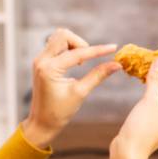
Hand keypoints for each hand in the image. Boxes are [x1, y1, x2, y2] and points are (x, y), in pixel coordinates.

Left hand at [23, 28, 119, 148]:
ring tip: (81, 61)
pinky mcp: (41, 62)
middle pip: (63, 35)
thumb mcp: (81, 92)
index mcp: (50, 69)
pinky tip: (74, 62)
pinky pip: (55, 45)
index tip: (114, 47)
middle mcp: (41, 61)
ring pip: (58, 37)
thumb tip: (117, 64)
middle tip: (88, 59)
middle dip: (80, 43)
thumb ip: (98, 75)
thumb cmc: (59, 112)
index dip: (98, 50)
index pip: (78, 53)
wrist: (41, 123)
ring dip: (73, 44)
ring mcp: (40, 60)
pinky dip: (68, 48)